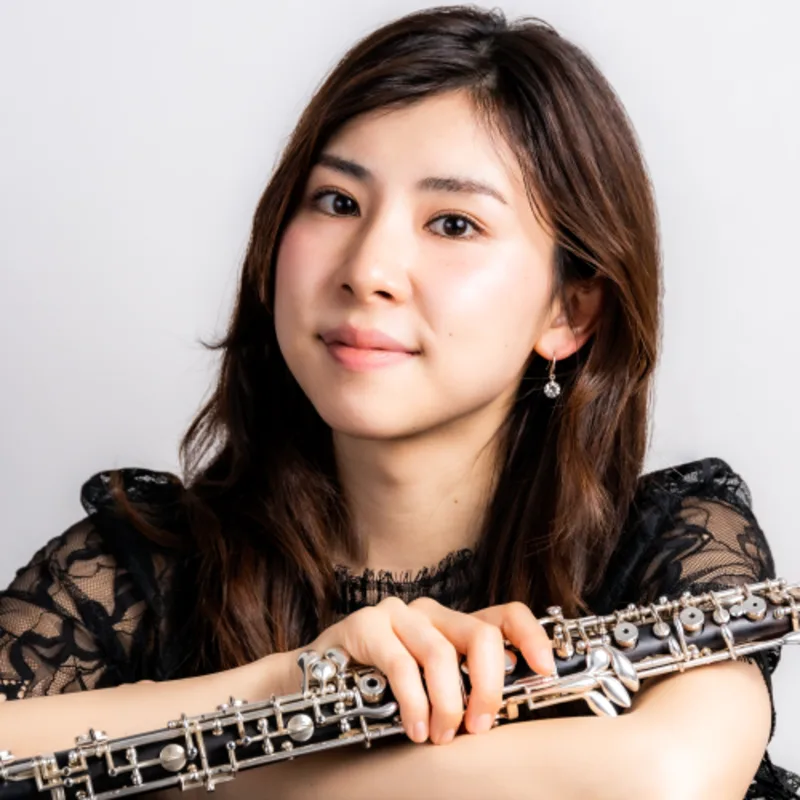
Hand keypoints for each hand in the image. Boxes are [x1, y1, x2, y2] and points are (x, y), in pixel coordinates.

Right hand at [291, 597, 554, 745]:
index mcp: (451, 624)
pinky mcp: (365, 625)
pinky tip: (415, 727)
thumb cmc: (378, 692)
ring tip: (440, 735)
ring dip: (448, 703)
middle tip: (479, 727)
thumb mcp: (430, 690)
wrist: (312, 687)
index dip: (531, 637)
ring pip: (442, 653)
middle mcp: (429, 611)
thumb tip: (501, 713)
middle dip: (487, 687)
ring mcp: (396, 615)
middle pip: (480, 634)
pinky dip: (414, 702)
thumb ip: (461, 689)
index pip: (504, 614)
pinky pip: (401, 664)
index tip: (545, 669)